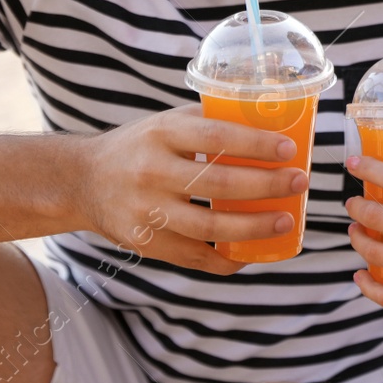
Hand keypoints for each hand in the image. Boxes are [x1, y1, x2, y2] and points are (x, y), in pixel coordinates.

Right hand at [76, 105, 309, 274]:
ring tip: (286, 221)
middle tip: (300, 183)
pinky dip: (225, 260)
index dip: (254, 144)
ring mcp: (145, 211)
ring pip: (208, 227)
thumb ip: (208, 124)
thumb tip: (268, 123)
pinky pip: (192, 257)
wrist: (82, 181)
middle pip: (217, 185)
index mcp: (160, 134)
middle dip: (266, 186)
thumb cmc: (140, 147)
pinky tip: (252, 253)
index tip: (288, 150)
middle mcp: (150, 172)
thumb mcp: (166, 123)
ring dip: (253, 228)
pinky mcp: (143, 243)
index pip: (215, 137)